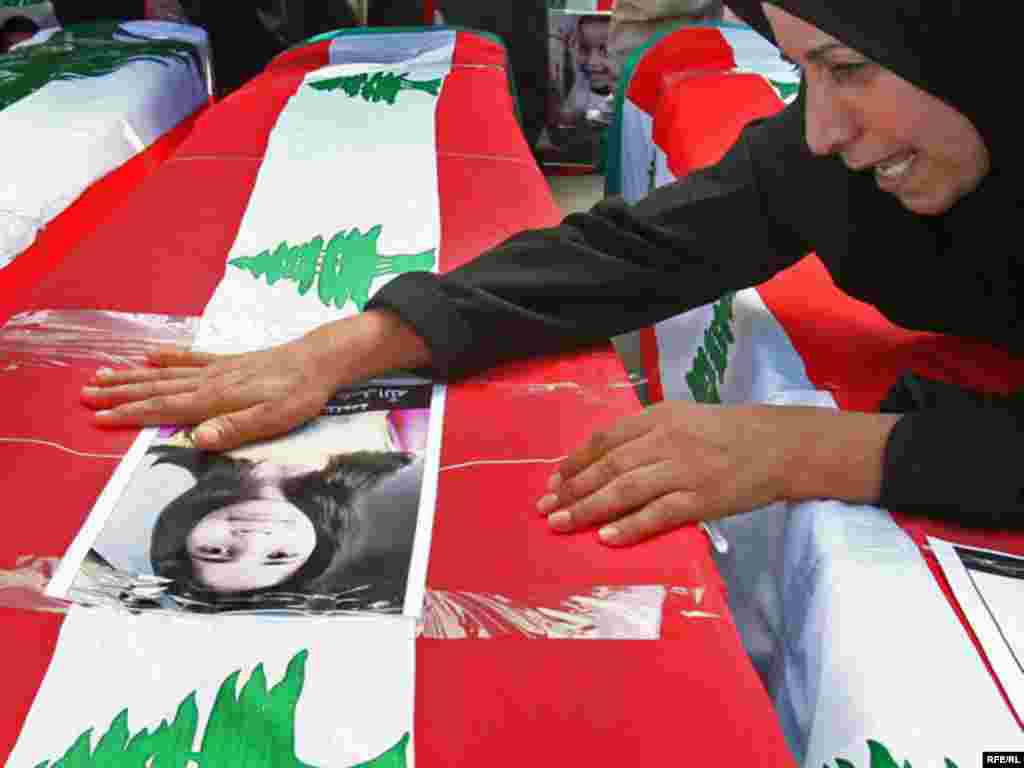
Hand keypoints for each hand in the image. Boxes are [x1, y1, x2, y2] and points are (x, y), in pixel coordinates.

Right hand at [80, 310, 430, 450]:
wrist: (319, 361)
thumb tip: (196, 438)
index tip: (99, 418)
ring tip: (102, 376)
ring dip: (133, 377)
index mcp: (216, 399)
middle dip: (120, 395)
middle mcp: (210, 382)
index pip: (165, 410)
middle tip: (85, 397)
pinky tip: (149, 357)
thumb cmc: (299, 395)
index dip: (131, 415)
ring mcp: (218, 369)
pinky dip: (167, 359)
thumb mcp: (273, 419)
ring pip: (165, 374)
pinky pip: (190, 359)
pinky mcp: (229, 361)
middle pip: (156, 389)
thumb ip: (234, 429)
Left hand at [535, 401, 897, 545]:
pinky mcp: (701, 499)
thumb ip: (645, 433)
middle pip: (608, 467)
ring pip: (625, 490)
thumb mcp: (682, 418)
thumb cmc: (726, 432)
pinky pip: (658, 514)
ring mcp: (683, 471)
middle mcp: (666, 441)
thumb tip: (603, 458)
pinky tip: (606, 537)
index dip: (575, 462)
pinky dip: (630, 526)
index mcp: (657, 418)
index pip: (605, 440)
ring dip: (588, 509)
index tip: (552, 481)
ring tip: (562, 523)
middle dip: (571, 489)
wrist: (778, 446)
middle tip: (545, 508)